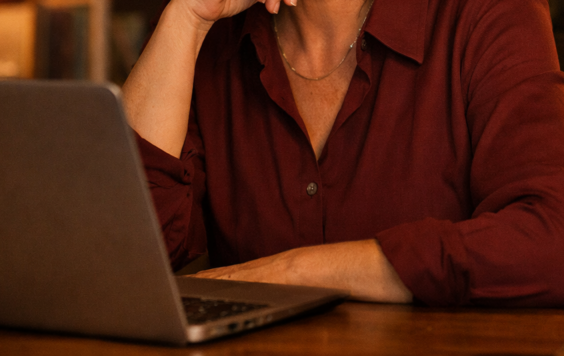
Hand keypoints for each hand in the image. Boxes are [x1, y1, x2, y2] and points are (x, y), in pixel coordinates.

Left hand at [191, 241, 411, 302]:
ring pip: (238, 275)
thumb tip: (291, 299)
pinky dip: (230, 281)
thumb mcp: (327, 286)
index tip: (192, 285)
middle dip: (204, 282)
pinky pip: (256, 278)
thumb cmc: (366, 279)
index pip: (244, 275)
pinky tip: (212, 287)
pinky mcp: (294, 271)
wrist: (389, 264)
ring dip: (210, 282)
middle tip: (174, 287)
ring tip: (182, 289)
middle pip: (234, 274)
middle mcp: (283, 264)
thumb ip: (305, 290)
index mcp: (289, 268)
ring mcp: (288, 266)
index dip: (216, 280)